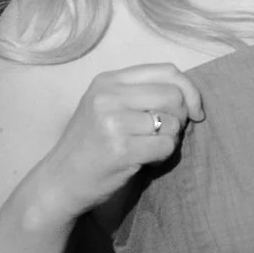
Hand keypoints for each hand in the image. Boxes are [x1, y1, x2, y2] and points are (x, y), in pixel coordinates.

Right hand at [38, 65, 203, 219]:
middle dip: (181, 118)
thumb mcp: (107, 107)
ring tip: (146, 148)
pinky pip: (166, 147)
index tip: (194, 111)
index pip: (167, 70)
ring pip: (173, 123)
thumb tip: (193, 100)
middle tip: (165, 134)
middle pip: (174, 95)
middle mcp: (109, 96)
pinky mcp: (121, 149)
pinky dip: (162, 157)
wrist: (59, 182)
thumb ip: (143, 95)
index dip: (190, 90)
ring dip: (169, 140)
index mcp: (108, 81)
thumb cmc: (90, 146)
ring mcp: (113, 122)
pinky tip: (143, 160)